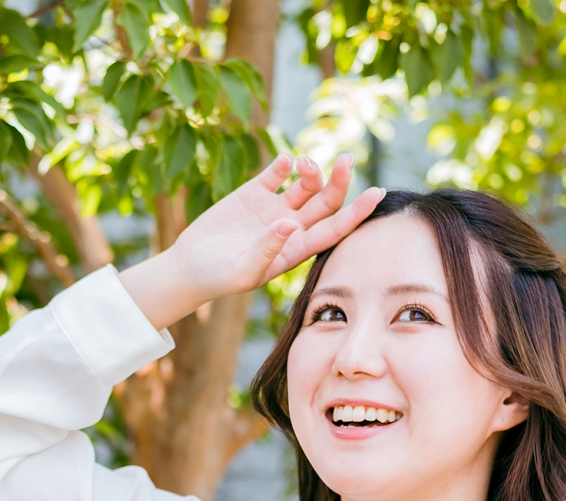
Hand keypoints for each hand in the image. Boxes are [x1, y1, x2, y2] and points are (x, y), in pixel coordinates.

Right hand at [118, 153, 385, 329]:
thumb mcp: (242, 270)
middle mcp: (291, 227)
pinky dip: (284, 163)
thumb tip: (290, 223)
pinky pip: (276, 173)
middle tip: (345, 158)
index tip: (378, 194)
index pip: (334, 228)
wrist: (187, 268)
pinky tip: (285, 161)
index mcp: (296, 249)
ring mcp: (273, 208)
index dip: (357, 212)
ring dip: (311, 170)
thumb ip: (267, 249)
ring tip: (303, 163)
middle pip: (326, 201)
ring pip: (305, 185)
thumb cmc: (217, 278)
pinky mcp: (253, 193)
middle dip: (338, 181)